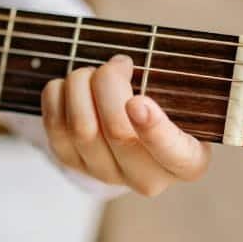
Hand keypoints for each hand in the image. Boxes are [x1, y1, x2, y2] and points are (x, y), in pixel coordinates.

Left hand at [41, 55, 210, 195]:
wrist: (136, 127)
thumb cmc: (167, 104)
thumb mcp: (183, 98)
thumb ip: (170, 86)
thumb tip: (122, 67)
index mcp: (187, 163)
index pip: (173, 153)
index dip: (154, 129)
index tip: (137, 102)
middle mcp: (146, 177)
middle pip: (118, 133)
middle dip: (110, 84)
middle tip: (118, 63)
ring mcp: (106, 173)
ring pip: (82, 128)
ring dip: (82, 86)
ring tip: (93, 72)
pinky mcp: (73, 162)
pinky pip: (55, 126)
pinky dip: (59, 95)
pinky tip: (71, 84)